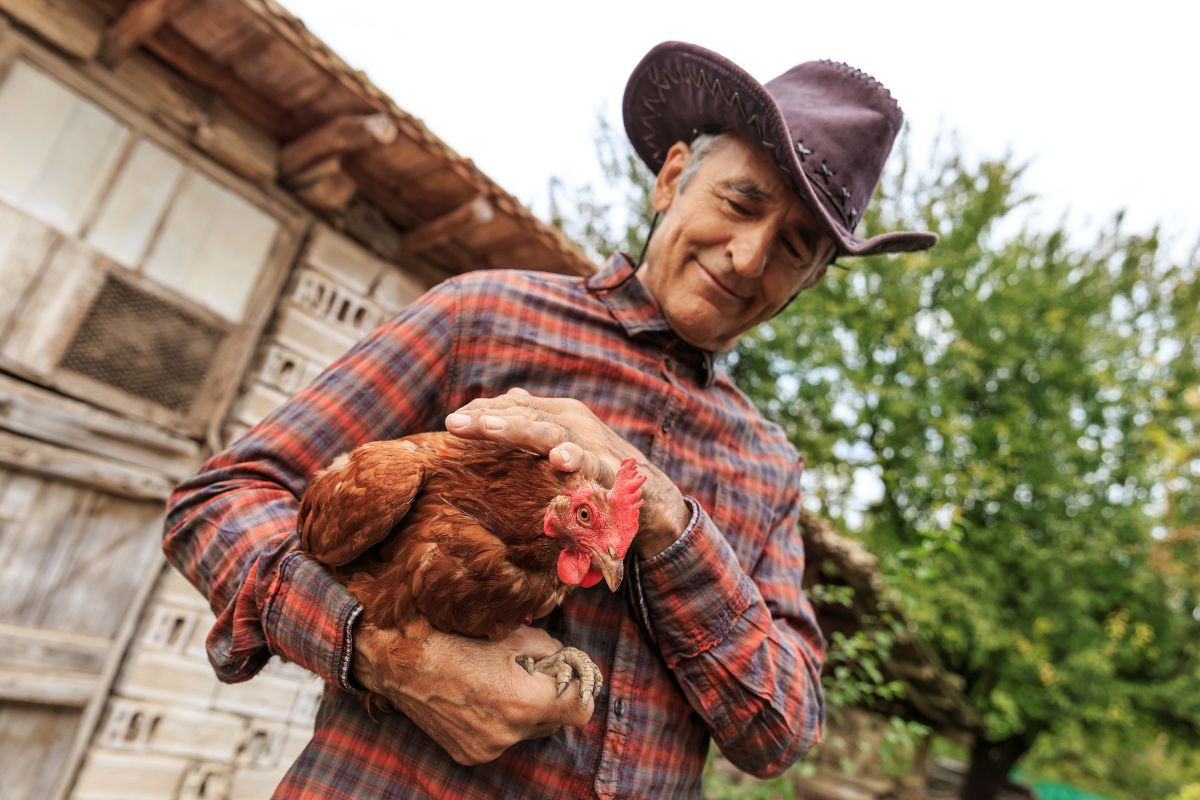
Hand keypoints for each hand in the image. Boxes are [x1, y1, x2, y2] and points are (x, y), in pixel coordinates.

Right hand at [352, 622, 592, 764]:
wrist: (399, 660)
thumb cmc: (454, 638)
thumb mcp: (510, 634)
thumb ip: (548, 649)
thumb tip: (565, 659)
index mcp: (522, 701)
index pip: (581, 709)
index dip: (579, 688)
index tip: (567, 673)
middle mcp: (508, 733)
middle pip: (556, 721)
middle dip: (551, 697)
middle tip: (532, 671)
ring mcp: (487, 749)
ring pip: (529, 731)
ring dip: (525, 710)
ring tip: (499, 683)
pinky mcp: (470, 756)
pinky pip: (502, 739)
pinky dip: (500, 722)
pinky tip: (479, 698)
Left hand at [445, 388, 689, 556]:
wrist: (652, 495)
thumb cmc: (598, 466)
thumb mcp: (563, 441)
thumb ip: (533, 422)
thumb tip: (499, 403)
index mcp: (558, 414)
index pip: (514, 405)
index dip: (482, 410)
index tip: (450, 422)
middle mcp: (573, 422)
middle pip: (525, 415)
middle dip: (488, 418)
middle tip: (454, 424)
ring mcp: (593, 443)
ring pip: (551, 433)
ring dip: (520, 429)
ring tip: (490, 427)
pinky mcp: (612, 469)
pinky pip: (592, 464)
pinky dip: (577, 461)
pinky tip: (562, 460)